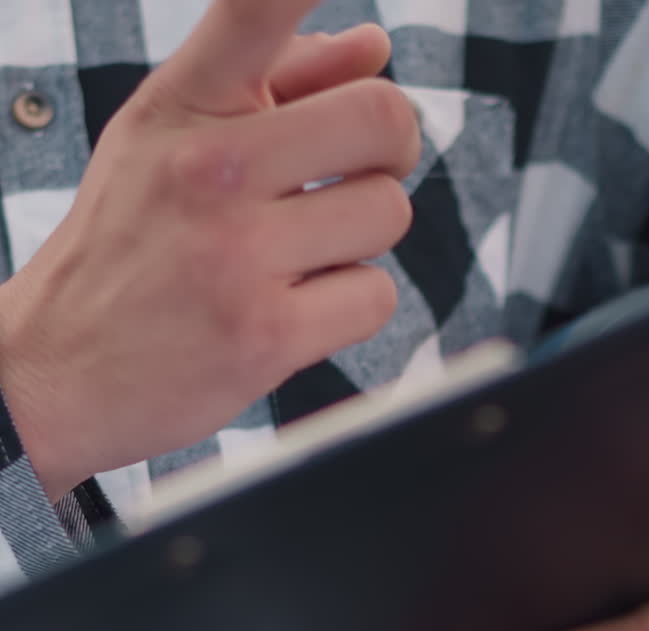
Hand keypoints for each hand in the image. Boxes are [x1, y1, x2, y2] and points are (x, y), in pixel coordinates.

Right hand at [0, 1, 418, 499]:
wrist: (54, 370)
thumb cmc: (126, 248)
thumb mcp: (169, 142)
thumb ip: (276, 84)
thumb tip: (374, 49)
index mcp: (184, 104)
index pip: (259, 4)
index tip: (368, 26)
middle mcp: (210, 169)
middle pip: (383, 119)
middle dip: (389, 152)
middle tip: (357, 177)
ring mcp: (239, 255)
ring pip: (387, 215)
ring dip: (359, 242)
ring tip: (300, 258)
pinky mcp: (266, 336)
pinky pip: (375, 297)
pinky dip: (348, 308)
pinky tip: (295, 309)